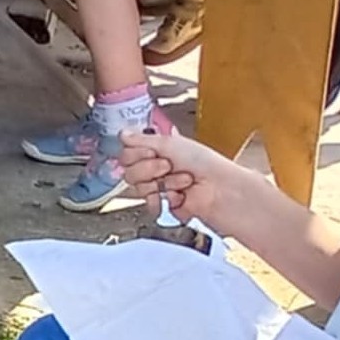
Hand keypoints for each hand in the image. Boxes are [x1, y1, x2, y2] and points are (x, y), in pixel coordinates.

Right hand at [119, 129, 246, 232]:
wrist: (218, 188)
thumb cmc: (202, 163)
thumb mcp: (169, 143)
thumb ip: (141, 140)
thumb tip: (122, 134)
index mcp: (157, 151)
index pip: (127, 153)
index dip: (136, 154)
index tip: (151, 152)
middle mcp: (155, 169)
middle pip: (129, 172)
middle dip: (149, 168)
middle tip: (168, 166)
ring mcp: (159, 188)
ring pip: (139, 188)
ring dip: (163, 183)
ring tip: (182, 181)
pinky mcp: (164, 206)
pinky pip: (150, 204)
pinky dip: (164, 200)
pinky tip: (177, 196)